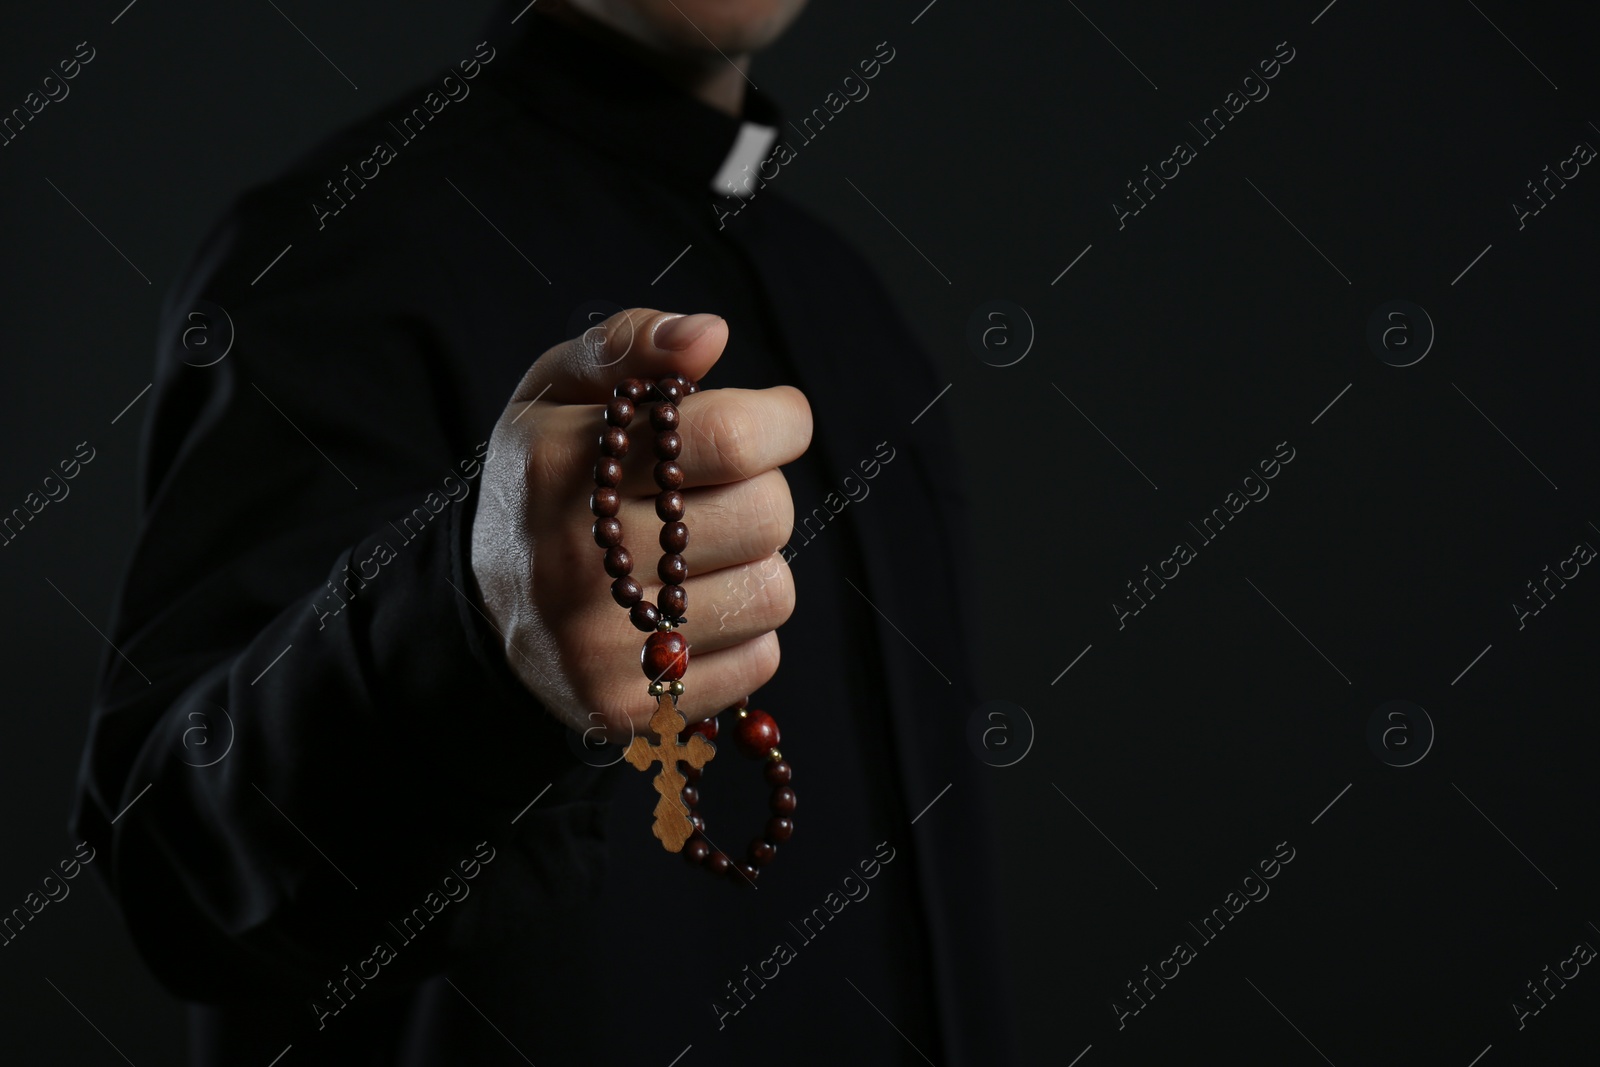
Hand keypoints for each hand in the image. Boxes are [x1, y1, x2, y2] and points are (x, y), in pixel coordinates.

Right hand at [471, 308, 811, 742]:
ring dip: (755, 563)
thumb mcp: (558, 393)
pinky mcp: (632, 706)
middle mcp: (578, 561)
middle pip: (766, 514)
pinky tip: (693, 611)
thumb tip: (710, 336)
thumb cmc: (544, 482)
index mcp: (562, 466)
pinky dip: (743, 631)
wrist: (484, 613)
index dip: (781, 421)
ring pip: (774, 590)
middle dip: (761, 490)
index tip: (777, 418)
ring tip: (700, 554)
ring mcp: (603, 645)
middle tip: (721, 491)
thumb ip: (629, 345)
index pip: (732, 439)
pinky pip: (762, 658)